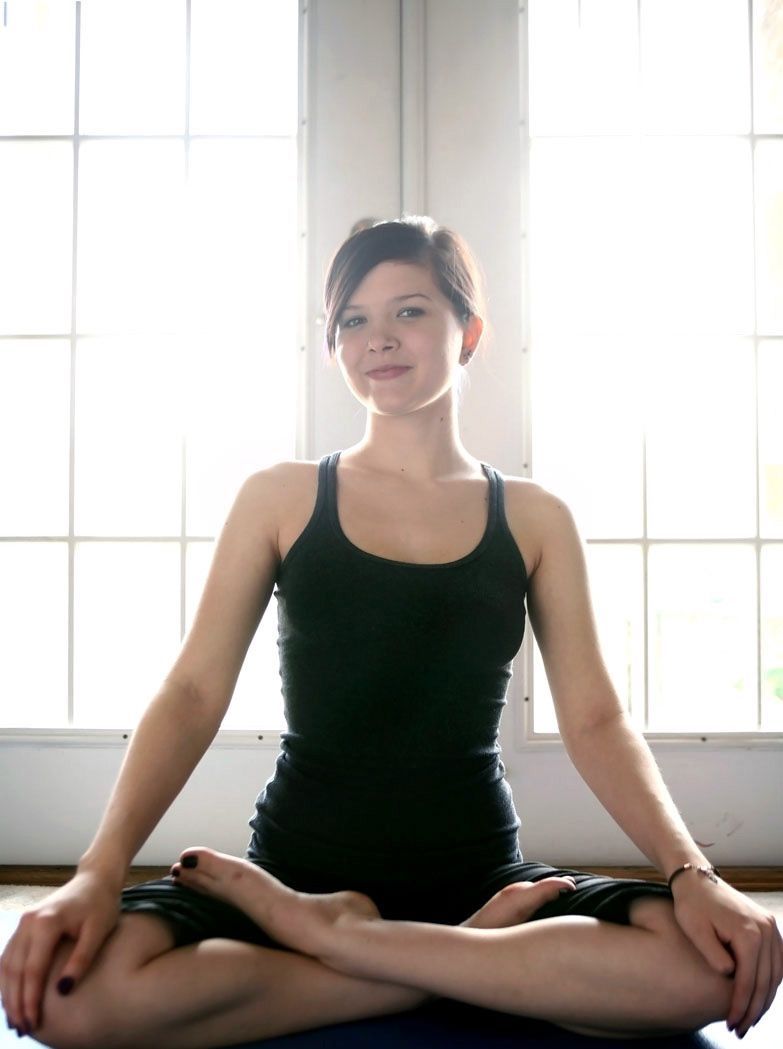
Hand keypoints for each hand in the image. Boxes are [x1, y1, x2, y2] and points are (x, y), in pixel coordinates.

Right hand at [0, 869, 120, 1034]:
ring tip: (15, 1019)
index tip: (34, 1022)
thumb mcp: (99, 931)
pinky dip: (8, 978)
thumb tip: (62, 991)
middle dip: (16, 1002)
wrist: (96, 878)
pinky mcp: (24, 925)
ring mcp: (23, 922)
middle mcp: (28, 922)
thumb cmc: (101, 904)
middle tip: (22, 1028)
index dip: (31, 999)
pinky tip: (12, 996)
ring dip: (8, 993)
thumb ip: (81, 960)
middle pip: (15, 970)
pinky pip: (9, 955)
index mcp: (46, 922)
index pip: (33, 969)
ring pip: (7, 964)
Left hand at [671, 874, 782, 1038]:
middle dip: (754, 1009)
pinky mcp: (769, 926)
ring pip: (775, 974)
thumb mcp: (695, 930)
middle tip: (740, 1029)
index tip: (731, 1023)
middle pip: (765, 980)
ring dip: (764, 999)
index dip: (740, 1005)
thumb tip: (731, 976)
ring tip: (749, 1019)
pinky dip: (769, 982)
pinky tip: (759, 997)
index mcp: (749, 932)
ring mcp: (771, 927)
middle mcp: (766, 929)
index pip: (748, 979)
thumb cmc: (691, 904)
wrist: (697, 879)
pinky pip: (776, 962)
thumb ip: (714, 955)